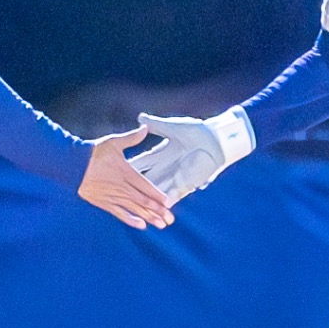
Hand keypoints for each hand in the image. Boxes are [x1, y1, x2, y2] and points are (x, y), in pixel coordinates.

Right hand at [80, 127, 174, 229]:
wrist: (72, 165)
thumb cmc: (93, 152)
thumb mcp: (113, 142)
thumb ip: (132, 138)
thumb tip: (146, 127)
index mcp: (125, 171)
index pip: (145, 186)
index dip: (158, 195)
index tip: (169, 203)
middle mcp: (121, 186)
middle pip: (143, 201)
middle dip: (157, 211)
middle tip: (169, 220)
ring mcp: (112, 196)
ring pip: (134, 209)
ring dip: (148, 218)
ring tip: (161, 225)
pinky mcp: (103, 202)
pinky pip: (119, 213)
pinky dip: (130, 220)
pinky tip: (141, 225)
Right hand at [129, 107, 255, 205]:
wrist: (216, 138)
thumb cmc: (196, 130)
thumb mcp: (172, 127)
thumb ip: (156, 125)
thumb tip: (140, 118)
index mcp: (159, 154)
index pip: (140, 164)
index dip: (128, 169)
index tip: (112, 175)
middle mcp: (164, 168)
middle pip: (145, 182)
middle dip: (134, 190)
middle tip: (118, 197)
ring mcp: (175, 177)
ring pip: (157, 193)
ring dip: (149, 202)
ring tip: (135, 208)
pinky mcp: (186, 183)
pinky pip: (174, 195)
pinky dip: (166, 202)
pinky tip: (157, 209)